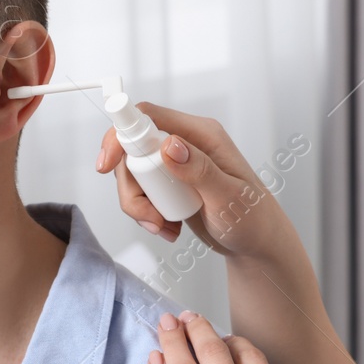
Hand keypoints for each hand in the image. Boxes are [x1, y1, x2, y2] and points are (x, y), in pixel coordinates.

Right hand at [96, 102, 294, 262]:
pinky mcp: (169, 184)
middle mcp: (185, 143)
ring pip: (133, 175)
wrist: (257, 245)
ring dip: (139, 206)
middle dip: (132, 188)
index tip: (106, 165)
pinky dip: (146, 214)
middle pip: (132, 151)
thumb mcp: (228, 197)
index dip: (120, 135)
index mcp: (201, 134)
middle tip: (150, 218)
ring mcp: (176, 164)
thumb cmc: (254, 221)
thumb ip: (199, 170)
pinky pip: (141, 192)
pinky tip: (169, 228)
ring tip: (165, 228)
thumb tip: (169, 144)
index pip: (148, 117)